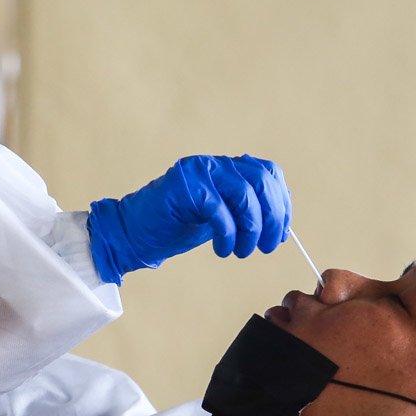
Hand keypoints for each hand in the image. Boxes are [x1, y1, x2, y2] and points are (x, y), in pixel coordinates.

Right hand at [86, 155, 290, 284]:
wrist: (133, 235)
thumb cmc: (174, 229)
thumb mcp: (220, 219)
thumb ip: (244, 213)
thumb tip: (279, 224)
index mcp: (225, 168)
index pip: (268, 173)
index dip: (281, 203)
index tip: (281, 233)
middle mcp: (214, 164)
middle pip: (261, 181)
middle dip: (272, 217)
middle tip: (267, 246)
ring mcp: (199, 171)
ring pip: (245, 193)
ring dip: (251, 229)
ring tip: (241, 251)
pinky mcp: (185, 185)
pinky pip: (219, 208)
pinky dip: (227, 234)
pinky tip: (222, 250)